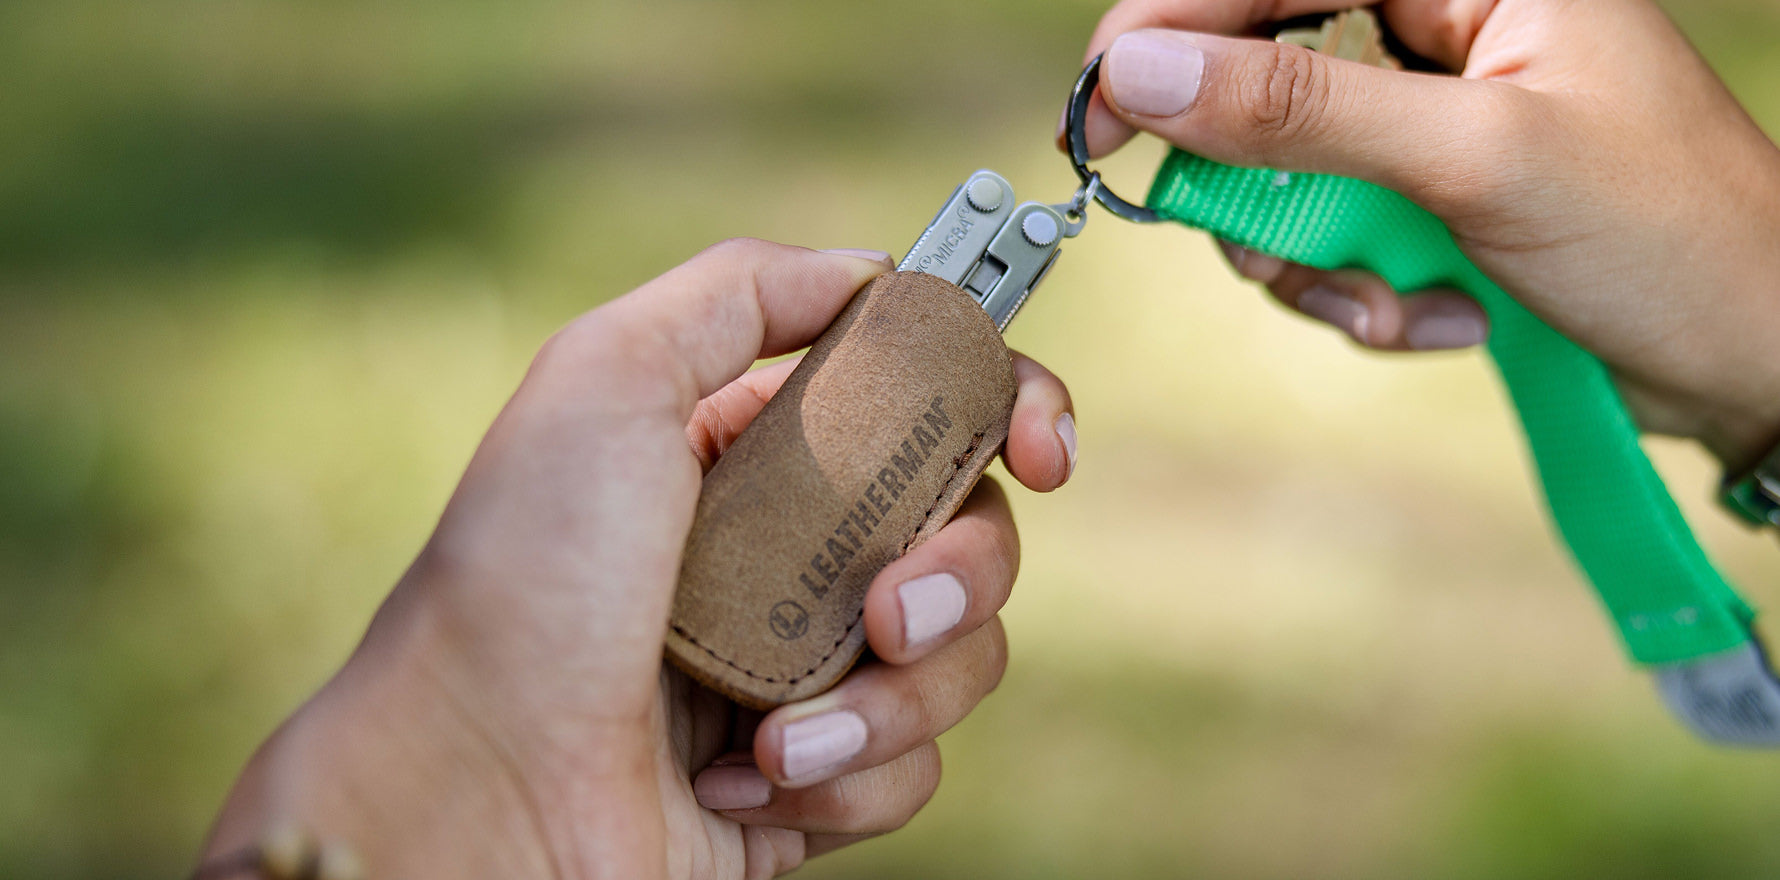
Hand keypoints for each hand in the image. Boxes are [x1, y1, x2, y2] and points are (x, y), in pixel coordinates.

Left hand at [199, 240, 1077, 877]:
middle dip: (959, 576)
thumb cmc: (524, 583)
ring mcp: (807, 667)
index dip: (1012, 410)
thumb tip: (876, 272)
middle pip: (973, 531)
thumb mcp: (604, 375)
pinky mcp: (814, 777)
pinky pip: (912, 768)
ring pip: (962, 660)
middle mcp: (792, 551)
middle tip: (887, 614)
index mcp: (756, 448)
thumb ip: (741, 289)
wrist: (475, 797)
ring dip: (890, 701)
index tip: (1042, 451)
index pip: (929, 401)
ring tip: (777, 739)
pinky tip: (741, 789)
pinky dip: (846, 780)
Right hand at [1073, 0, 1779, 468]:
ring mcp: (1435, 105)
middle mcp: (1444, 20)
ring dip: (1316, 258)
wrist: (1759, 355)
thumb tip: (1140, 71)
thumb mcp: (1475, 160)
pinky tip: (1442, 316)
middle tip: (1278, 256)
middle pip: (1259, 72)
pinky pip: (1327, 223)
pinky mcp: (1431, 181)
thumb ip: (1300, 108)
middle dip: (1262, 188)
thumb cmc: (1669, 234)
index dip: (1164, 30)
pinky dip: (1357, 287)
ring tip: (1397, 307)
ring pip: (1282, 164)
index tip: (1096, 119)